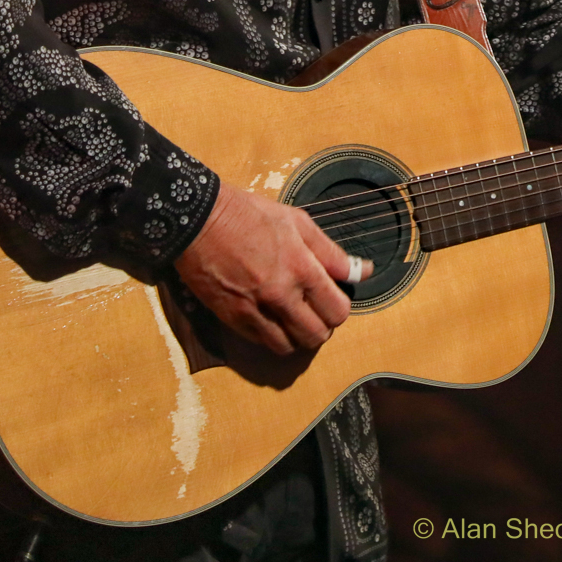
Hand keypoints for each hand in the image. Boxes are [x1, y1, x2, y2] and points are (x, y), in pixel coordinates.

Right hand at [172, 185, 369, 354]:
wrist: (199, 220)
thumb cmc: (250, 215)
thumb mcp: (298, 222)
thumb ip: (331, 252)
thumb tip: (363, 271)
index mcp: (301, 268)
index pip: (338, 310)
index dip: (340, 307)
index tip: (333, 298)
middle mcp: (280, 295)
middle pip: (318, 336)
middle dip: (323, 326)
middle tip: (315, 310)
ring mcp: (254, 311)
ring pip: (290, 346)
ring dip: (298, 336)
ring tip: (294, 317)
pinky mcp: (232, 319)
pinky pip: (262, 343)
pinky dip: (273, 336)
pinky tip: (272, 318)